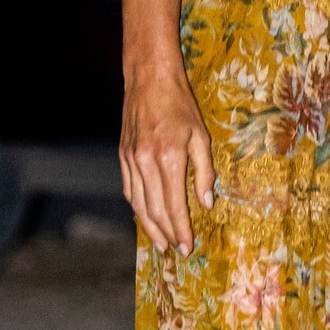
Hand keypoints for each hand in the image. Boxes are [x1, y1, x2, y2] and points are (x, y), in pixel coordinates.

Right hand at [120, 59, 216, 253]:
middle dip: (166, 234)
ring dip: (150, 227)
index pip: (175, 205)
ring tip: (161, 243)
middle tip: (177, 250)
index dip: (181, 229)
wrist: (149, 79)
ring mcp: (130, 160)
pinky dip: (137, 208)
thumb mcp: (201, 136)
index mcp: (168, 158)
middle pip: (155, 210)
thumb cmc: (180, 104)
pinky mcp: (122, 156)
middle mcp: (145, 162)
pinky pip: (129, 189)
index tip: (188, 246)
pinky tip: (146, 218)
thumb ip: (205, 172)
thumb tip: (207, 203)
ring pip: (139, 204)